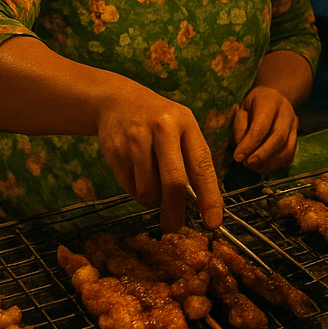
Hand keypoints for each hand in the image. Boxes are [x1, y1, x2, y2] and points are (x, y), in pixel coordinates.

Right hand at [95, 85, 221, 231]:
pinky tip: (138, 174)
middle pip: (173, 182)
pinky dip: (137, 192)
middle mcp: (161, 129)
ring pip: (147, 190)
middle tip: (174, 227)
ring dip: (153, 200)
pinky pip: (129, 187)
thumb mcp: (183, 128)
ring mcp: (135, 139)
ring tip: (154, 187)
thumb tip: (201, 203)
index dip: (209, 198)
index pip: (201, 166)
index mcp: (185, 124)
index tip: (213, 222)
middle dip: (175, 211)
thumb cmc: (160, 120)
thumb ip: (193, 159)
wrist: (118, 101)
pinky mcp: (114, 151)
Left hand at [232, 85, 299, 174]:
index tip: (238, 157)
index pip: (262, 125)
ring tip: (254, 167)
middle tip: (248, 164)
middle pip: (278, 138)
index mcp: (270, 102)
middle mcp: (287, 113)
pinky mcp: (297, 136)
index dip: (250, 143)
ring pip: (287, 149)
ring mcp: (295, 125)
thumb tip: (242, 152)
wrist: (274, 97)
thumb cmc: (254, 105)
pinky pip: (290, 155)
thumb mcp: (242, 110)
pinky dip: (277, 164)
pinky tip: (264, 166)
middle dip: (262, 155)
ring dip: (270, 163)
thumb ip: (240, 129)